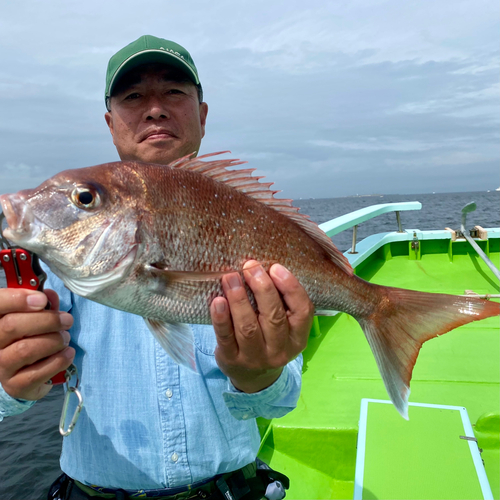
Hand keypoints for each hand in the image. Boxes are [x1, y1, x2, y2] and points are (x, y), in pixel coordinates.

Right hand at [0, 288, 74, 400]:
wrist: (31, 373)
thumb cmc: (33, 338)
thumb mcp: (38, 318)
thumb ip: (44, 306)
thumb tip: (50, 295)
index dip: (18, 299)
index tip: (42, 299)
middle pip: (12, 325)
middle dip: (46, 320)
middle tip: (66, 320)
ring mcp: (1, 366)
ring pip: (25, 349)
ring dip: (53, 341)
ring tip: (65, 338)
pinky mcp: (15, 386)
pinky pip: (37, 372)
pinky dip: (58, 360)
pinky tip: (68, 353)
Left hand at [211, 260, 313, 392]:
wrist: (253, 377)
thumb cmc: (269, 339)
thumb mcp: (284, 327)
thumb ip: (280, 302)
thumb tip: (263, 266)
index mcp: (298, 338)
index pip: (302, 311)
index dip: (290, 288)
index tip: (275, 267)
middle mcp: (279, 350)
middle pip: (274, 317)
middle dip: (262, 288)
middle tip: (250, 266)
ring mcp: (255, 357)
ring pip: (248, 327)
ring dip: (239, 299)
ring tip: (230, 277)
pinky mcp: (231, 359)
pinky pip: (226, 337)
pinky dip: (221, 318)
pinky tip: (217, 301)